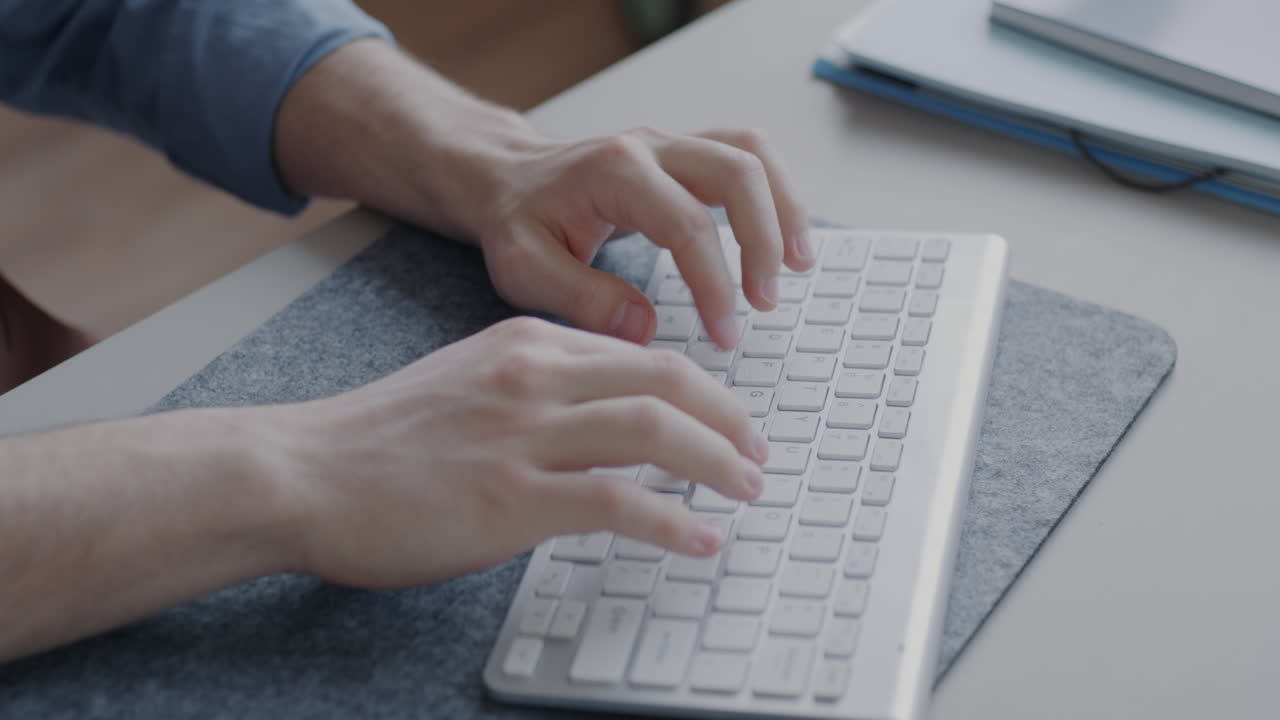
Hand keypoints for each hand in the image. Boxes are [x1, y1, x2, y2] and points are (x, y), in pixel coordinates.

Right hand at [271, 317, 766, 588]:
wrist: (300, 472)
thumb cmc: (376, 440)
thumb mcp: (467, 386)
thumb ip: (536, 394)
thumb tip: (601, 428)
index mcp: (525, 346)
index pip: (641, 354)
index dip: (701, 388)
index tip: (728, 419)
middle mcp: (533, 377)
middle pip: (665, 380)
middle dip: (728, 418)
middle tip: (756, 453)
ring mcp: (523, 435)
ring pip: (654, 430)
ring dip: (717, 461)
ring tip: (747, 488)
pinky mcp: (510, 499)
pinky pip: (619, 503)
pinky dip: (673, 522)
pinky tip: (699, 539)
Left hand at [464, 127, 813, 348]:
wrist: (507, 179)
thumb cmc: (518, 224)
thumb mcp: (525, 269)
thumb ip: (582, 298)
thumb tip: (645, 328)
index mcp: (614, 172)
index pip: (688, 225)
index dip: (715, 284)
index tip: (725, 334)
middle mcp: (650, 144)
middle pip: (737, 173)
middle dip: (764, 241)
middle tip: (766, 303)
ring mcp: (672, 143)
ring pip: (753, 154)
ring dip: (785, 209)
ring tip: (799, 267)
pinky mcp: (685, 153)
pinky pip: (748, 157)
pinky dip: (777, 194)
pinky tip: (785, 240)